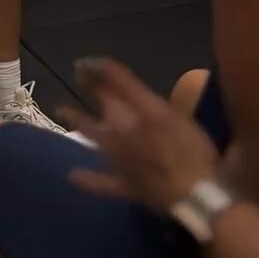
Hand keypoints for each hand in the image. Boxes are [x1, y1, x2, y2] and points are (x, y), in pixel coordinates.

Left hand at [58, 58, 220, 214]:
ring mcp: (121, 157)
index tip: (88, 61)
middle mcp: (127, 130)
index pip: (118, 81)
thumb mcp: (182, 118)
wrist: (197, 196)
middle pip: (105, 104)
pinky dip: (87, 179)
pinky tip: (72, 174)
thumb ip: (157, 105)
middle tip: (79, 75)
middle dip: (91, 87)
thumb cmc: (197, 154)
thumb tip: (137, 94)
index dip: (100, 68)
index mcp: (146, 112)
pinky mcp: (123, 184)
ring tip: (61, 110)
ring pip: (93, 136)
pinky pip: (101, 182)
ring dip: (77, 121)